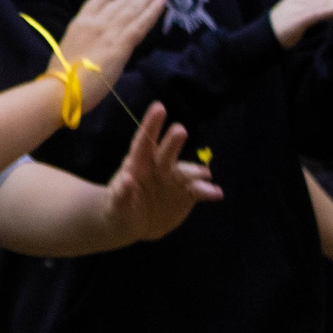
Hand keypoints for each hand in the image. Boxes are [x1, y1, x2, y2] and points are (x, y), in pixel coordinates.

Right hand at [52, 0, 169, 112]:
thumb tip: (97, 41)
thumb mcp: (70, 48)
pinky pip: (141, 24)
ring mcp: (109, 31)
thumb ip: (86, 40)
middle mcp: (96, 21)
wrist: (61, 89)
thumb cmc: (61, 76)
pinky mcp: (120, 44)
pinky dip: (153, 10)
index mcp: (81, 22)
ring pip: (134, 7)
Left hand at [100, 103, 222, 242]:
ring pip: (187, 172)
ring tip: (205, 174)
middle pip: (166, 153)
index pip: (144, 142)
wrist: (133, 225)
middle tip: (180, 130)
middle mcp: (158, 168)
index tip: (159, 107)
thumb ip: (121, 195)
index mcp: (138, 165)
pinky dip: (207, 191)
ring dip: (195, 171)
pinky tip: (216, 193)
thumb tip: (127, 179)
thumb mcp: (115, 206)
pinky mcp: (187, 194)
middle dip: (173, 142)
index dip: (151, 125)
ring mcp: (174, 180)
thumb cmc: (119, 209)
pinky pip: (199, 191)